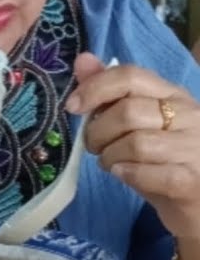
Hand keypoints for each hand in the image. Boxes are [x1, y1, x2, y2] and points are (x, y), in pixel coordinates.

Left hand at [67, 52, 199, 237]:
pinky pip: (149, 173)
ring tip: (111, 162)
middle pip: (128, 111)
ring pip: (136, 143)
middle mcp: (189, 115)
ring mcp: (195, 147)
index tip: (72, 107)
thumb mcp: (136, 123)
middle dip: (98, 132)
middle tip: (95, 147)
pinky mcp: (192, 180)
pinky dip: (127, 174)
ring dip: (110, 156)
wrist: (197, 199)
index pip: (131, 76)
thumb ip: (109, 92)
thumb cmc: (161, 159)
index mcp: (172, 95)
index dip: (94, 88)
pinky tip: (123, 174)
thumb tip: (82, 60)